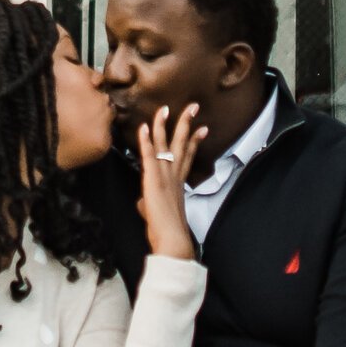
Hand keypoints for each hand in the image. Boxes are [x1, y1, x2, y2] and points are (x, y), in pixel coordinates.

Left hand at [136, 104, 204, 261]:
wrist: (171, 240)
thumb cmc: (165, 231)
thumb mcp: (157, 213)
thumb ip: (150, 203)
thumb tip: (143, 202)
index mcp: (178, 183)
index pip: (187, 156)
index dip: (193, 141)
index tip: (202, 128)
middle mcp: (174, 176)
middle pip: (182, 144)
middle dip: (186, 124)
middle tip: (193, 106)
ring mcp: (164, 176)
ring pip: (165, 144)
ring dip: (164, 125)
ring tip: (166, 108)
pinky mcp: (153, 180)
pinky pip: (149, 156)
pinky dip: (146, 141)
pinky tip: (143, 127)